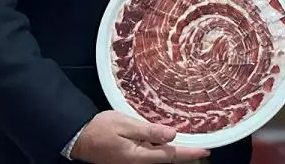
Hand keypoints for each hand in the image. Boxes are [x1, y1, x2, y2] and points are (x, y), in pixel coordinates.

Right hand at [69, 110, 208, 162]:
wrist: (79, 137)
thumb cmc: (100, 129)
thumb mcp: (125, 124)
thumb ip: (149, 130)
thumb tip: (171, 135)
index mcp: (139, 156)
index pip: (170, 155)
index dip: (189, 153)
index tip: (205, 150)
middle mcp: (138, 163)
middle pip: (168, 160)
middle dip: (185, 155)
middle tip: (203, 149)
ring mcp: (134, 162)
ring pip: (160, 159)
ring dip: (175, 153)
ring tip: (192, 146)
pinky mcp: (130, 159)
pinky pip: (152, 156)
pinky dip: (163, 151)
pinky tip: (169, 143)